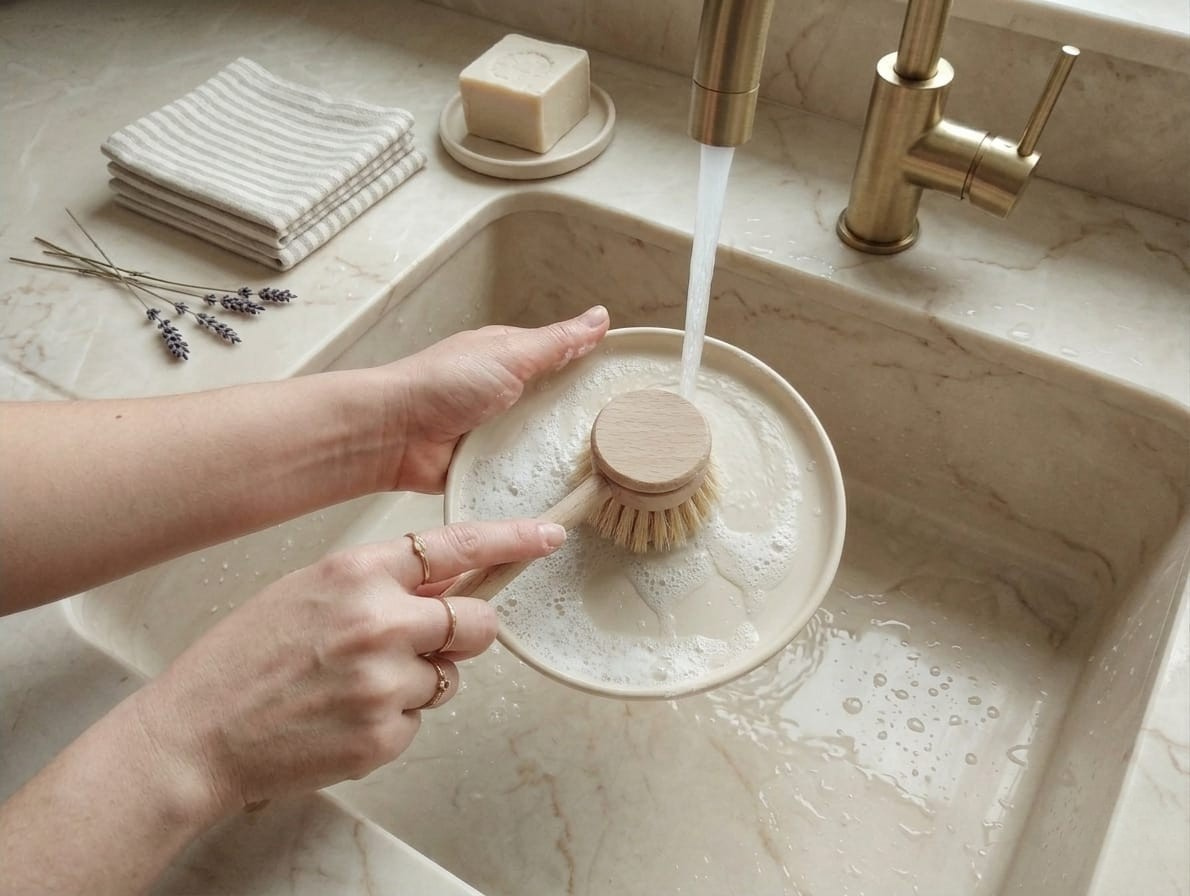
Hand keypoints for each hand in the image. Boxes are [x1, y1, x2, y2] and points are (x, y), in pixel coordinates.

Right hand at [132, 518, 566, 815]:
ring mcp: (385, 682)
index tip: (547, 536)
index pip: (456, 546)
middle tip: (420, 645)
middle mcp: (380, 622)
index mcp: (356, 572)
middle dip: (462, 634)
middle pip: (477, 622)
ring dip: (417, 682)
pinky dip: (392, 721)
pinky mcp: (384, 734)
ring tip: (352, 686)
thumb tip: (447, 580)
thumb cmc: (245, 657)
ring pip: (448, 678)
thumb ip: (379, 581)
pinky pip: (418, 721)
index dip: (511, 540)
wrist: (197, 733)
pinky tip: (342, 717)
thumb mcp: (309, 590)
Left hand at [382, 305, 609, 491]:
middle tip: (626, 435)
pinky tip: (566, 487)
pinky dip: (536, 477)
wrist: (396, 434)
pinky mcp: (488, 465)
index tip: (632, 388)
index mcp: (511, 359)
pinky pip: (522, 472)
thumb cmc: (445, 384)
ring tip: (607, 467)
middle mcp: (507, 393)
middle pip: (558, 407)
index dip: (594, 372)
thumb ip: (556, 343)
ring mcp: (497, 431)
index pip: (564, 362)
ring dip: (561, 452)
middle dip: (583, 419)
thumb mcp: (509, 354)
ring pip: (543, 442)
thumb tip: (600, 316)